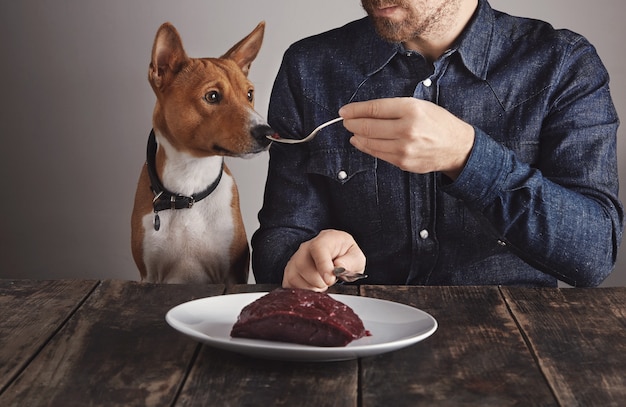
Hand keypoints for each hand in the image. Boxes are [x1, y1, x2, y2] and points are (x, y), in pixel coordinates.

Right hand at [283, 229, 365, 291]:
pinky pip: (289, 285)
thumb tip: (339, 267)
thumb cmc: (345, 256)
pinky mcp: (289, 272)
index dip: (323, 265)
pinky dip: (302, 291)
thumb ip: (351, 262)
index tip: (330, 280)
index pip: (318, 248)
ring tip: (321, 283)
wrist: (335, 256)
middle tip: (329, 281)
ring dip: (311, 288)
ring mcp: (295, 259)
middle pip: (303, 266)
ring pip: (295, 277)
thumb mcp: (356, 257)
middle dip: (319, 282)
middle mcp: (306, 247)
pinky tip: (313, 287)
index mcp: (325, 239)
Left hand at [339, 97, 474, 179]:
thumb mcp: (420, 105)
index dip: (355, 110)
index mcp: (411, 109)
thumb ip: (394, 108)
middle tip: (346, 121)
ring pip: (369, 142)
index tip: (344, 111)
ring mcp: (404, 148)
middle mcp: (406, 129)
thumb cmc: (438, 123)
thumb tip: (366, 111)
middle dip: (352, 123)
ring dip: (356, 136)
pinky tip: (361, 142)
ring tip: (352, 131)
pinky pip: (378, 154)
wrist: (457, 147)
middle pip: (368, 126)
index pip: (374, 108)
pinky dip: (366, 147)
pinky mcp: (403, 162)